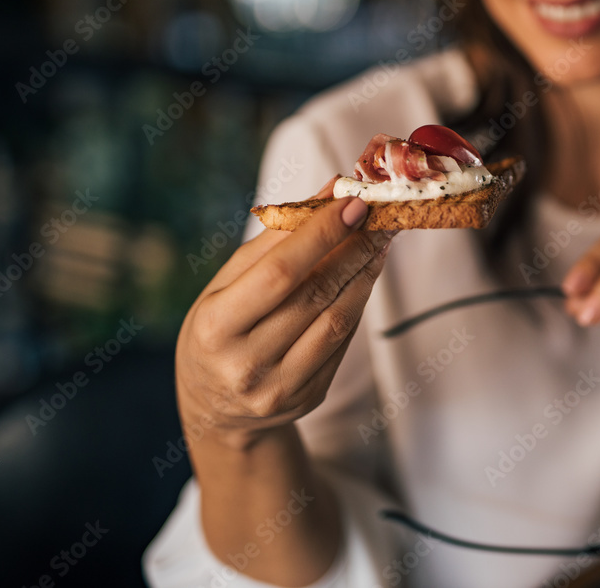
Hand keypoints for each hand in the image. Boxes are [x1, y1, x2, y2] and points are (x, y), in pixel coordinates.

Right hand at [176, 178, 392, 446]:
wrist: (216, 409)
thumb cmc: (218, 329)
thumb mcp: (226, 283)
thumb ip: (275, 238)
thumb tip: (329, 191)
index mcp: (216, 327)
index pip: (280, 272)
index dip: (322, 235)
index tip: (354, 202)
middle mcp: (247, 364)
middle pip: (318, 294)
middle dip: (356, 247)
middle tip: (383, 214)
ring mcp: (281, 388)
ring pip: (340, 319)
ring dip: (367, 273)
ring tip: (380, 240)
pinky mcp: (309, 398)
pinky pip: (344, 342)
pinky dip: (359, 302)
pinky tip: (365, 275)